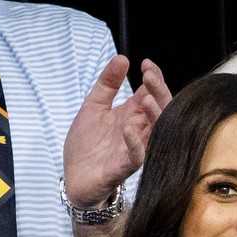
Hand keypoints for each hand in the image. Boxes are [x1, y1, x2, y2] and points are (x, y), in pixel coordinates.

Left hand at [63, 56, 171, 207]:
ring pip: (156, 133)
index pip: (153, 95)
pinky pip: (137, 156)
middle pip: (161, 111)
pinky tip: (127, 127)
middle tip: (149, 75)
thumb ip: (107, 84)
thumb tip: (122, 58)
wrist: (74, 178)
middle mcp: (139, 132)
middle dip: (159, 92)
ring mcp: (134, 150)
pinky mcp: (124, 167)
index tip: (146, 64)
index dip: (154, 79)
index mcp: (133, 116)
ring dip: (154, 115)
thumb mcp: (93, 107)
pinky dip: (135, 142)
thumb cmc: (87, 146)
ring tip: (144, 98)